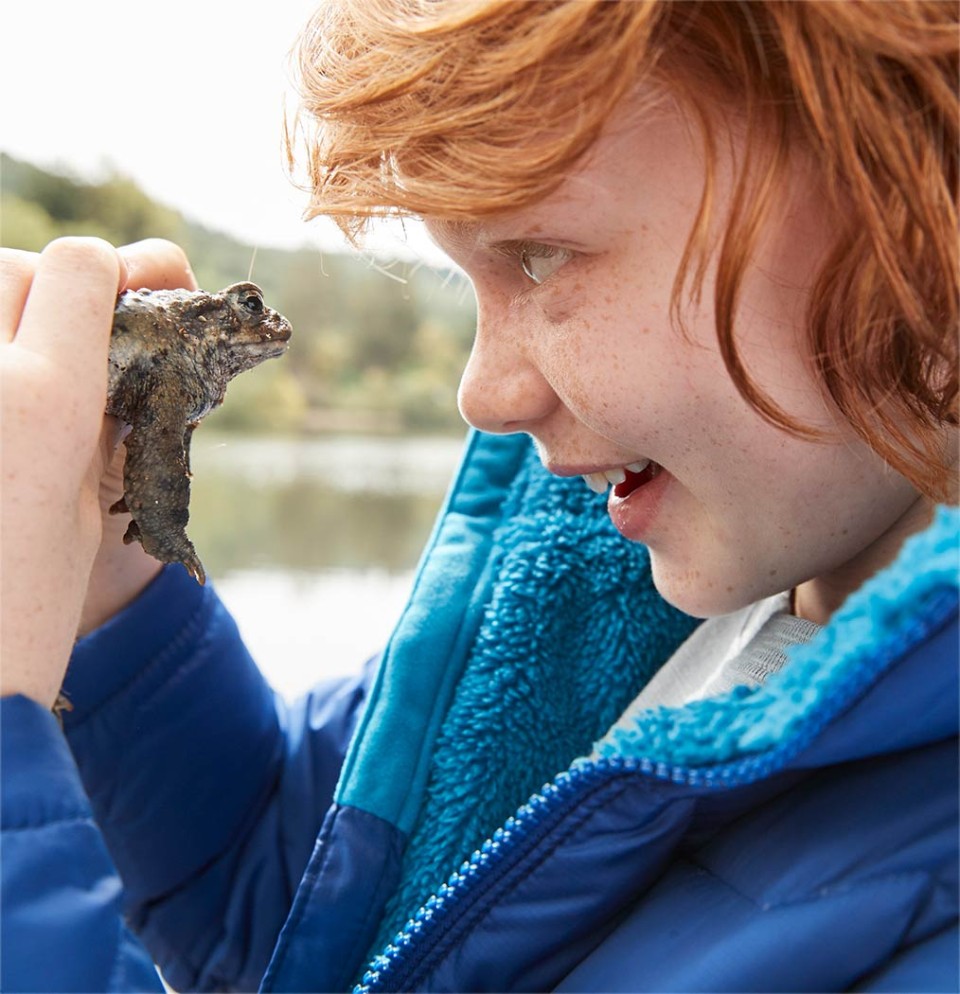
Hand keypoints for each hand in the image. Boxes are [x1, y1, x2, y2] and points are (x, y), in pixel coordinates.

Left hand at [0, 237, 196, 708]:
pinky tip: (0, 417)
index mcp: (48, 403)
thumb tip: (112, 352)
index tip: (120, 307)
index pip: (80, 264)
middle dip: (44, 290)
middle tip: (59, 347)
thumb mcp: (86, 509)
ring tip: (15, 384)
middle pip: (9, 264)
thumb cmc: (23, 617)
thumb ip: (96, 413)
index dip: (109, 277)